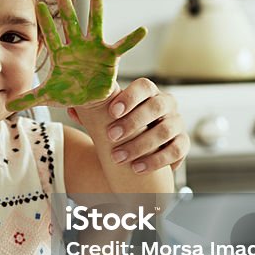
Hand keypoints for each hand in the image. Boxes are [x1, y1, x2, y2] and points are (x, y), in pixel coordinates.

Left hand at [7, 0, 144, 111]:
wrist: (90, 99)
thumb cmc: (68, 92)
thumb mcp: (49, 96)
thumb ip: (29, 99)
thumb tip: (7, 106)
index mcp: (61, 54)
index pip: (50, 35)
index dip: (45, 22)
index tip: (38, 5)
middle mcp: (77, 46)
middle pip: (70, 23)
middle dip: (66, 6)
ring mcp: (94, 48)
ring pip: (95, 25)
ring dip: (96, 8)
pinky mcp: (110, 57)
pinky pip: (122, 46)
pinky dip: (132, 39)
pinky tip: (142, 30)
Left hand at [73, 78, 188, 172]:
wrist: (139, 147)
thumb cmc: (120, 126)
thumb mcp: (107, 118)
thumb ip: (91, 112)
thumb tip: (72, 108)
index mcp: (148, 93)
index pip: (145, 86)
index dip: (130, 97)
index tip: (112, 112)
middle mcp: (166, 104)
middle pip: (157, 106)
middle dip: (133, 122)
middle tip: (111, 136)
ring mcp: (177, 123)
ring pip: (165, 130)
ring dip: (141, 145)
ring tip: (118, 157)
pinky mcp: (182, 144)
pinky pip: (176, 150)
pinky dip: (156, 160)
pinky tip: (137, 168)